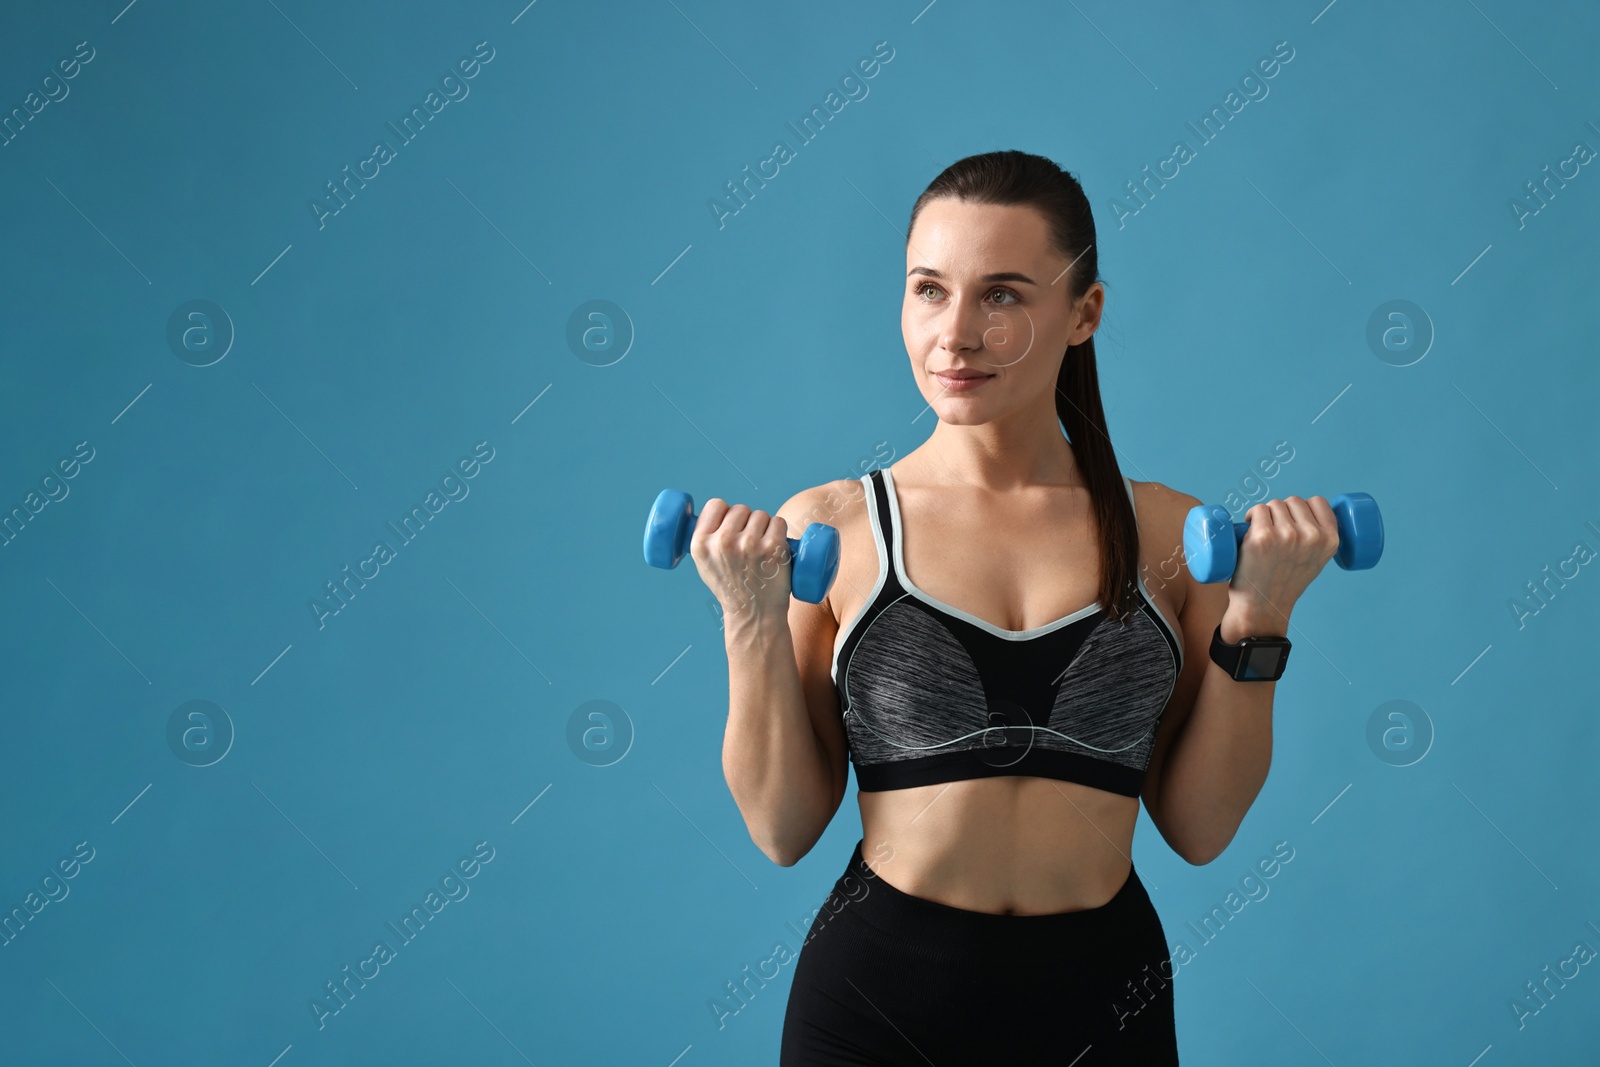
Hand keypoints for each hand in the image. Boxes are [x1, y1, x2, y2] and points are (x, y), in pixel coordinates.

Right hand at [687, 499, 793, 627]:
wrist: (754, 614)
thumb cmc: (731, 587)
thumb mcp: (705, 564)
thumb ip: (707, 538)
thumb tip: (718, 511)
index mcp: (700, 544)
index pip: (715, 505)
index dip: (725, 512)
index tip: (731, 525)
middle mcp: (723, 542)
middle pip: (740, 509)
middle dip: (746, 522)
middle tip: (748, 545)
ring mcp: (749, 545)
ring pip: (760, 515)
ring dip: (764, 527)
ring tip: (760, 550)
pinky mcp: (773, 548)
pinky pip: (779, 522)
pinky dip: (779, 532)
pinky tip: (774, 548)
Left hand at [1220, 496, 1339, 640]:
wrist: (1263, 605)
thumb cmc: (1287, 582)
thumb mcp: (1317, 560)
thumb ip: (1318, 538)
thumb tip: (1308, 512)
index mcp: (1330, 540)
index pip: (1318, 502)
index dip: (1304, 507)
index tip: (1293, 518)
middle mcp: (1311, 536)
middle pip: (1293, 501)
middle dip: (1282, 512)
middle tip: (1275, 533)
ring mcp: (1287, 535)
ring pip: (1274, 504)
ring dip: (1266, 515)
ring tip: (1263, 535)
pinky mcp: (1262, 537)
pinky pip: (1258, 510)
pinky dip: (1252, 515)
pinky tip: (1250, 528)